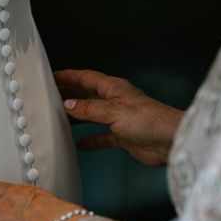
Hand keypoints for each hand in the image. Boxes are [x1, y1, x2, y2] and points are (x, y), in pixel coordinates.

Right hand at [54, 69, 183, 166]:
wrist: (170, 141)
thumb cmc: (149, 120)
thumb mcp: (113, 111)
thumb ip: (89, 108)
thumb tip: (69, 104)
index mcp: (114, 88)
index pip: (86, 78)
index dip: (68, 76)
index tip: (52, 76)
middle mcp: (116, 101)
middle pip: (87, 95)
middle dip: (69, 95)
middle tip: (50, 97)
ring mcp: (120, 118)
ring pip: (93, 115)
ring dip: (78, 117)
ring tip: (60, 119)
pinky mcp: (124, 136)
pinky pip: (103, 136)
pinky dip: (91, 139)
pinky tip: (81, 144)